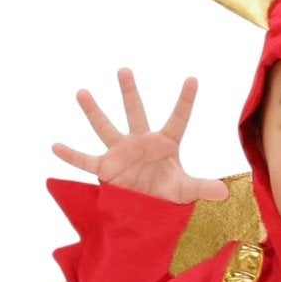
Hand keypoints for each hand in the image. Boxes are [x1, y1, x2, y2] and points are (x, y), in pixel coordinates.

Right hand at [51, 69, 229, 205]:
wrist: (147, 211)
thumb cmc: (167, 195)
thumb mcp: (186, 191)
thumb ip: (203, 187)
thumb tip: (225, 192)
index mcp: (165, 143)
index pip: (178, 119)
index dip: (186, 101)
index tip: (193, 80)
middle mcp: (141, 142)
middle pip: (136, 113)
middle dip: (130, 93)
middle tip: (125, 70)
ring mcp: (121, 152)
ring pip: (106, 128)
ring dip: (94, 112)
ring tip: (82, 93)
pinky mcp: (106, 168)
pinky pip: (85, 161)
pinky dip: (71, 155)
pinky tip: (55, 147)